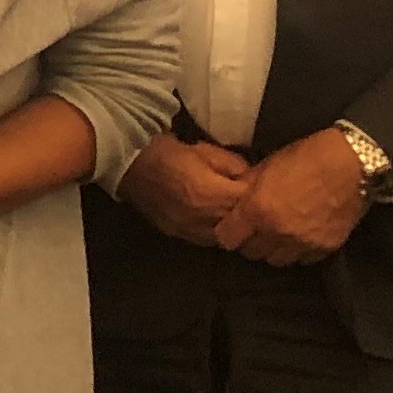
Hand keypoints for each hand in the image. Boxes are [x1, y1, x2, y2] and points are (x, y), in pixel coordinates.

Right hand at [122, 132, 253, 249]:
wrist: (132, 162)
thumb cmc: (172, 153)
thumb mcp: (209, 151)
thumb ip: (235, 166)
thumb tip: (251, 179)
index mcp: (212, 194)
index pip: (248, 203)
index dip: (257, 195)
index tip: (260, 188)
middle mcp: (202, 217)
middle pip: (238, 225)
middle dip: (247, 214)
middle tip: (251, 204)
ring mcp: (188, 229)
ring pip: (223, 238)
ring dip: (230, 227)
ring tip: (233, 215)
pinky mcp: (176, 234)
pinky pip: (204, 240)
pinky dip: (213, 233)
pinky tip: (214, 221)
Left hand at [213, 129, 368, 264]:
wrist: (352, 162)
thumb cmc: (306, 158)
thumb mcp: (266, 167)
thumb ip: (247, 189)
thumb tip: (233, 201)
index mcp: (257, 210)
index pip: (226, 239)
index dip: (228, 232)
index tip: (233, 227)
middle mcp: (277, 231)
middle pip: (251, 252)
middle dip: (251, 241)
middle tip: (257, 229)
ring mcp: (302, 243)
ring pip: (276, 260)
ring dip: (274, 249)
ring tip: (279, 234)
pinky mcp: (325, 248)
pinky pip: (303, 259)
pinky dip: (299, 251)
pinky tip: (301, 236)